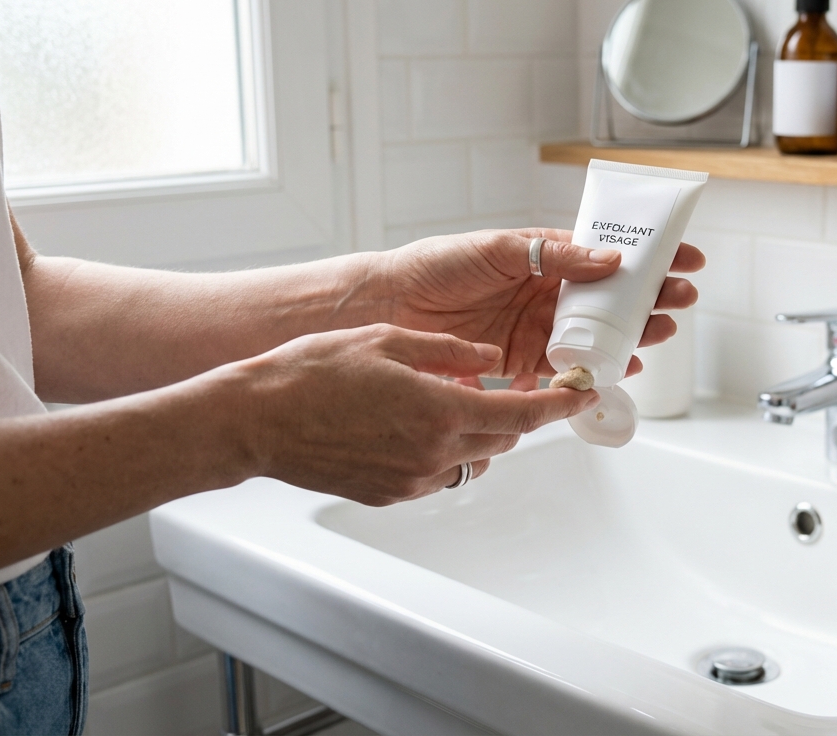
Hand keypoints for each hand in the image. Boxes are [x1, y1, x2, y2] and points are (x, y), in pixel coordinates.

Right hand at [233, 324, 597, 504]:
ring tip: (458, 403)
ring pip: (471, 458)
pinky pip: (436, 474)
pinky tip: (417, 426)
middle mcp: (432, 452)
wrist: (254, 420)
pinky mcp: (388, 495)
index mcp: (440, 409)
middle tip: (522, 388)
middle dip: (518, 414)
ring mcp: (410, 480)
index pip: (522, 412)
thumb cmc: (311, 373)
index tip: (582, 395)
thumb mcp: (387, 341)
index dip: (559, 405)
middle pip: (503, 438)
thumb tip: (489, 356)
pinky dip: (444, 451)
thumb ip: (449, 351)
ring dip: (479, 434)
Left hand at [375, 228, 704, 377]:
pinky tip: (620, 368)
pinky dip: (594, 369)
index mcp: (544, 256)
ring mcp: (537, 327)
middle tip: (682, 298)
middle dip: (651, 298)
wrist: (392, 306)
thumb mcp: (499, 248)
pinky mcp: (522, 361)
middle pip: (611, 297)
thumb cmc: (436, 266)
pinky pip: (567, 366)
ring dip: (632, 334)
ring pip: (597, 333)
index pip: (606, 255)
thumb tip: (608, 260)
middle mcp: (546, 292)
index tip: (685, 257)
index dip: (647, 256)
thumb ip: (553, 256)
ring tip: (661, 332)